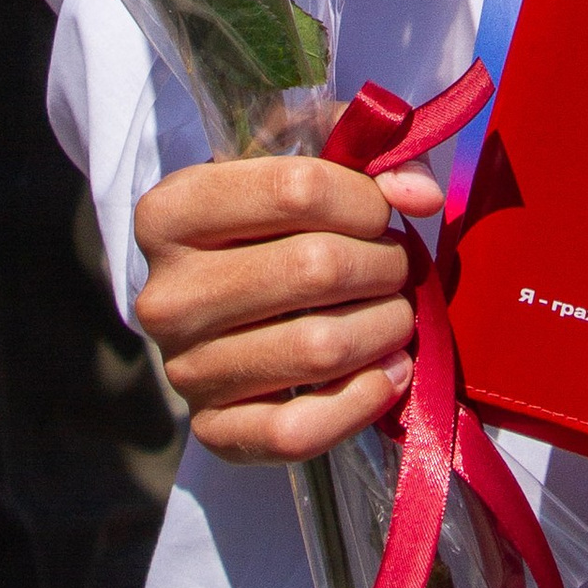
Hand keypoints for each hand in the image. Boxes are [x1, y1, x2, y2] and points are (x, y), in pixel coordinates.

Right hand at [130, 153, 449, 457]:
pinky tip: (388, 372)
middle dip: (384, 264)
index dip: (366, 199)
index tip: (380, 212)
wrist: (219, 309)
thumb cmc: (268, 225)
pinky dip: (363, 400)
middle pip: (317, 268)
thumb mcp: (301, 164)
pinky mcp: (212, 431)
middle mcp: (165, 294)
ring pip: (320, 348)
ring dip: (386, 327)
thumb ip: (370, 156)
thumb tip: (422, 196)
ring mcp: (183, 369)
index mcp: (171, 211)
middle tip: (395, 266)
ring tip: (394, 313)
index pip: (299, 189)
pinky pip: (299, 430)